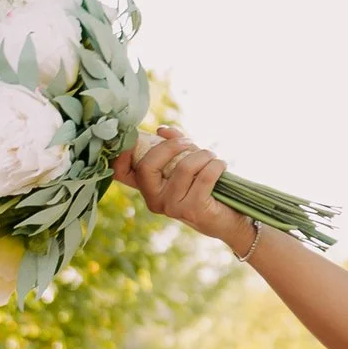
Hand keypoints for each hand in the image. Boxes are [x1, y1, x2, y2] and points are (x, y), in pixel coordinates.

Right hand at [116, 126, 252, 254]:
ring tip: (212, 157)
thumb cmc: (203, 187)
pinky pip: (205, 176)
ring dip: (203, 155)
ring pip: (184, 167)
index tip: (134, 134)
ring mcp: (172, 207)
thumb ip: (173, 145)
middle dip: (172, 146)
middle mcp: (155, 200)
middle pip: (148, 165)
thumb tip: (162, 130)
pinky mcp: (194, 209)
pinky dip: (216, 165)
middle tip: (190, 142)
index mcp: (148, 188)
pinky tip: (220, 166)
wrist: (227, 219)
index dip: (120, 154)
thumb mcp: (184, 163)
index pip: (122, 173)